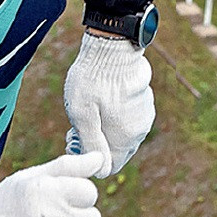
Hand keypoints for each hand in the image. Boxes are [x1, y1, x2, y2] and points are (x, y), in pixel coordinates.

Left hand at [63, 31, 153, 176]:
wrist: (112, 45)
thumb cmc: (93, 79)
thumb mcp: (82, 114)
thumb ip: (91, 145)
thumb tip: (100, 171)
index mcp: (125, 137)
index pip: (108, 166)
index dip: (89, 159)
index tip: (73, 140)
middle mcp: (139, 131)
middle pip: (114, 152)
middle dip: (94, 145)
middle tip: (74, 127)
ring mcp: (143, 116)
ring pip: (120, 135)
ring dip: (103, 130)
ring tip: (86, 111)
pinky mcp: (143, 103)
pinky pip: (126, 120)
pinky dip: (113, 117)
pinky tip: (100, 101)